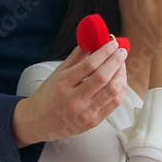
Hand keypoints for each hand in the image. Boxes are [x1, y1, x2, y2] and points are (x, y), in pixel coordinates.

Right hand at [11, 41, 126, 144]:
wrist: (40, 122)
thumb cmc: (49, 95)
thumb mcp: (58, 73)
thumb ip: (77, 56)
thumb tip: (94, 39)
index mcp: (63, 84)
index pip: (89, 65)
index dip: (105, 52)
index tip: (113, 43)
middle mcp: (74, 99)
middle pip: (103, 77)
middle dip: (116, 61)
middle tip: (121, 51)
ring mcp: (85, 112)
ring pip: (113, 91)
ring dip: (121, 74)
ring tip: (121, 65)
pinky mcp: (94, 121)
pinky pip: (114, 103)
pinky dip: (121, 88)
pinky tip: (120, 79)